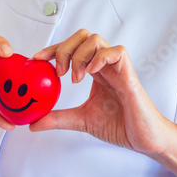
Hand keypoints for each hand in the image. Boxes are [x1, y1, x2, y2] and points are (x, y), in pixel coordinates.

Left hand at [30, 29, 172, 155]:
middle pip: (82, 36)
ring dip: (79, 55)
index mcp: (93, 72)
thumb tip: (32, 124)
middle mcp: (104, 66)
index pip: (71, 49)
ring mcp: (117, 68)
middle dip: (64, 48)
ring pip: (96, 39)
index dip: (53, 49)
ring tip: (75, 78)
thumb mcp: (80, 120)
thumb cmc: (119, 126)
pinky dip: (100, 58)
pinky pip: (117, 52)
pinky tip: (91, 73)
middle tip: (59, 73)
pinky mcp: (130, 75)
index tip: (37, 59)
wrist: (144, 140)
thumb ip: (57, 118)